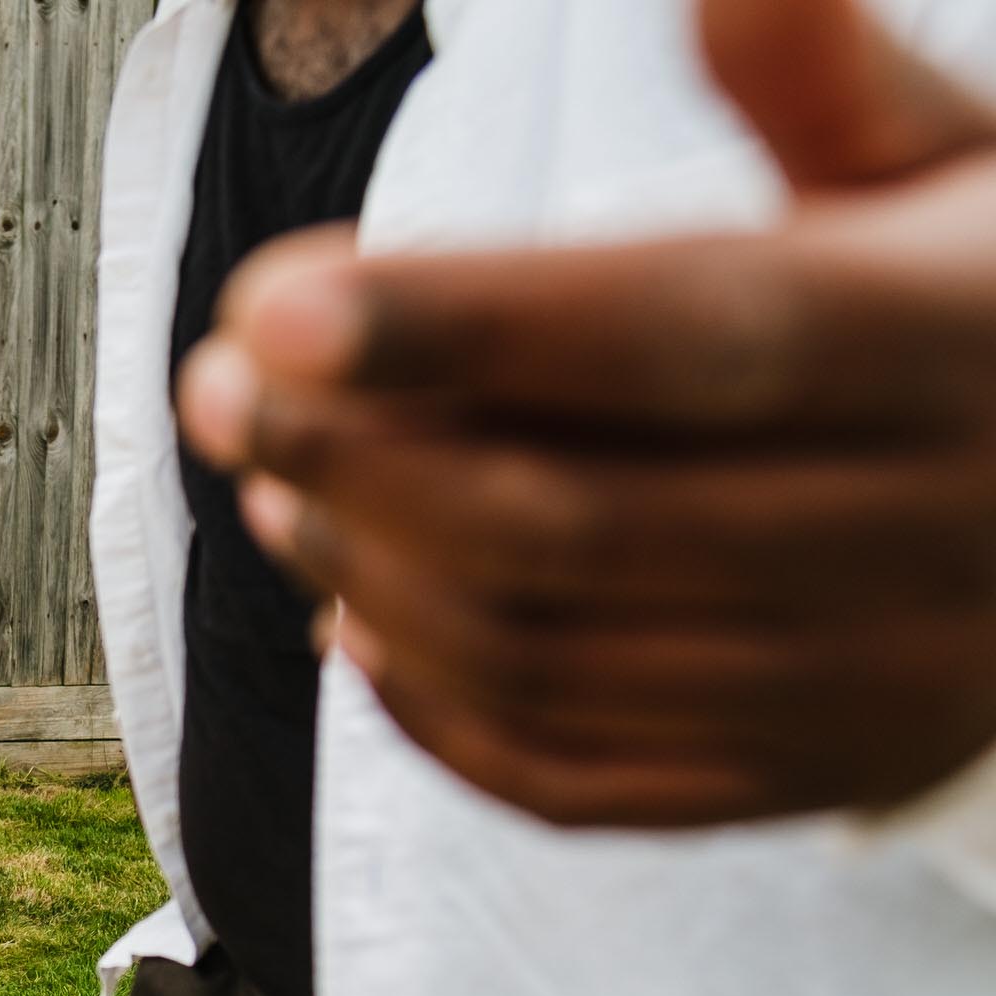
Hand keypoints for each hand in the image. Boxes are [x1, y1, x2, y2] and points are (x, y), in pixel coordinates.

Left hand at [178, 0, 995, 826]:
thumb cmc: (994, 302)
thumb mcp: (955, 162)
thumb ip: (823, 71)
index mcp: (942, 340)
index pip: (671, 335)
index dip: (452, 326)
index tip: (263, 306)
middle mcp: (914, 534)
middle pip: (566, 519)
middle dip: (350, 456)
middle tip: (217, 389)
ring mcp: (860, 684)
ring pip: (548, 658)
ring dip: (367, 576)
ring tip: (271, 488)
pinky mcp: (809, 776)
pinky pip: (584, 783)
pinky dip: (440, 719)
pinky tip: (357, 634)